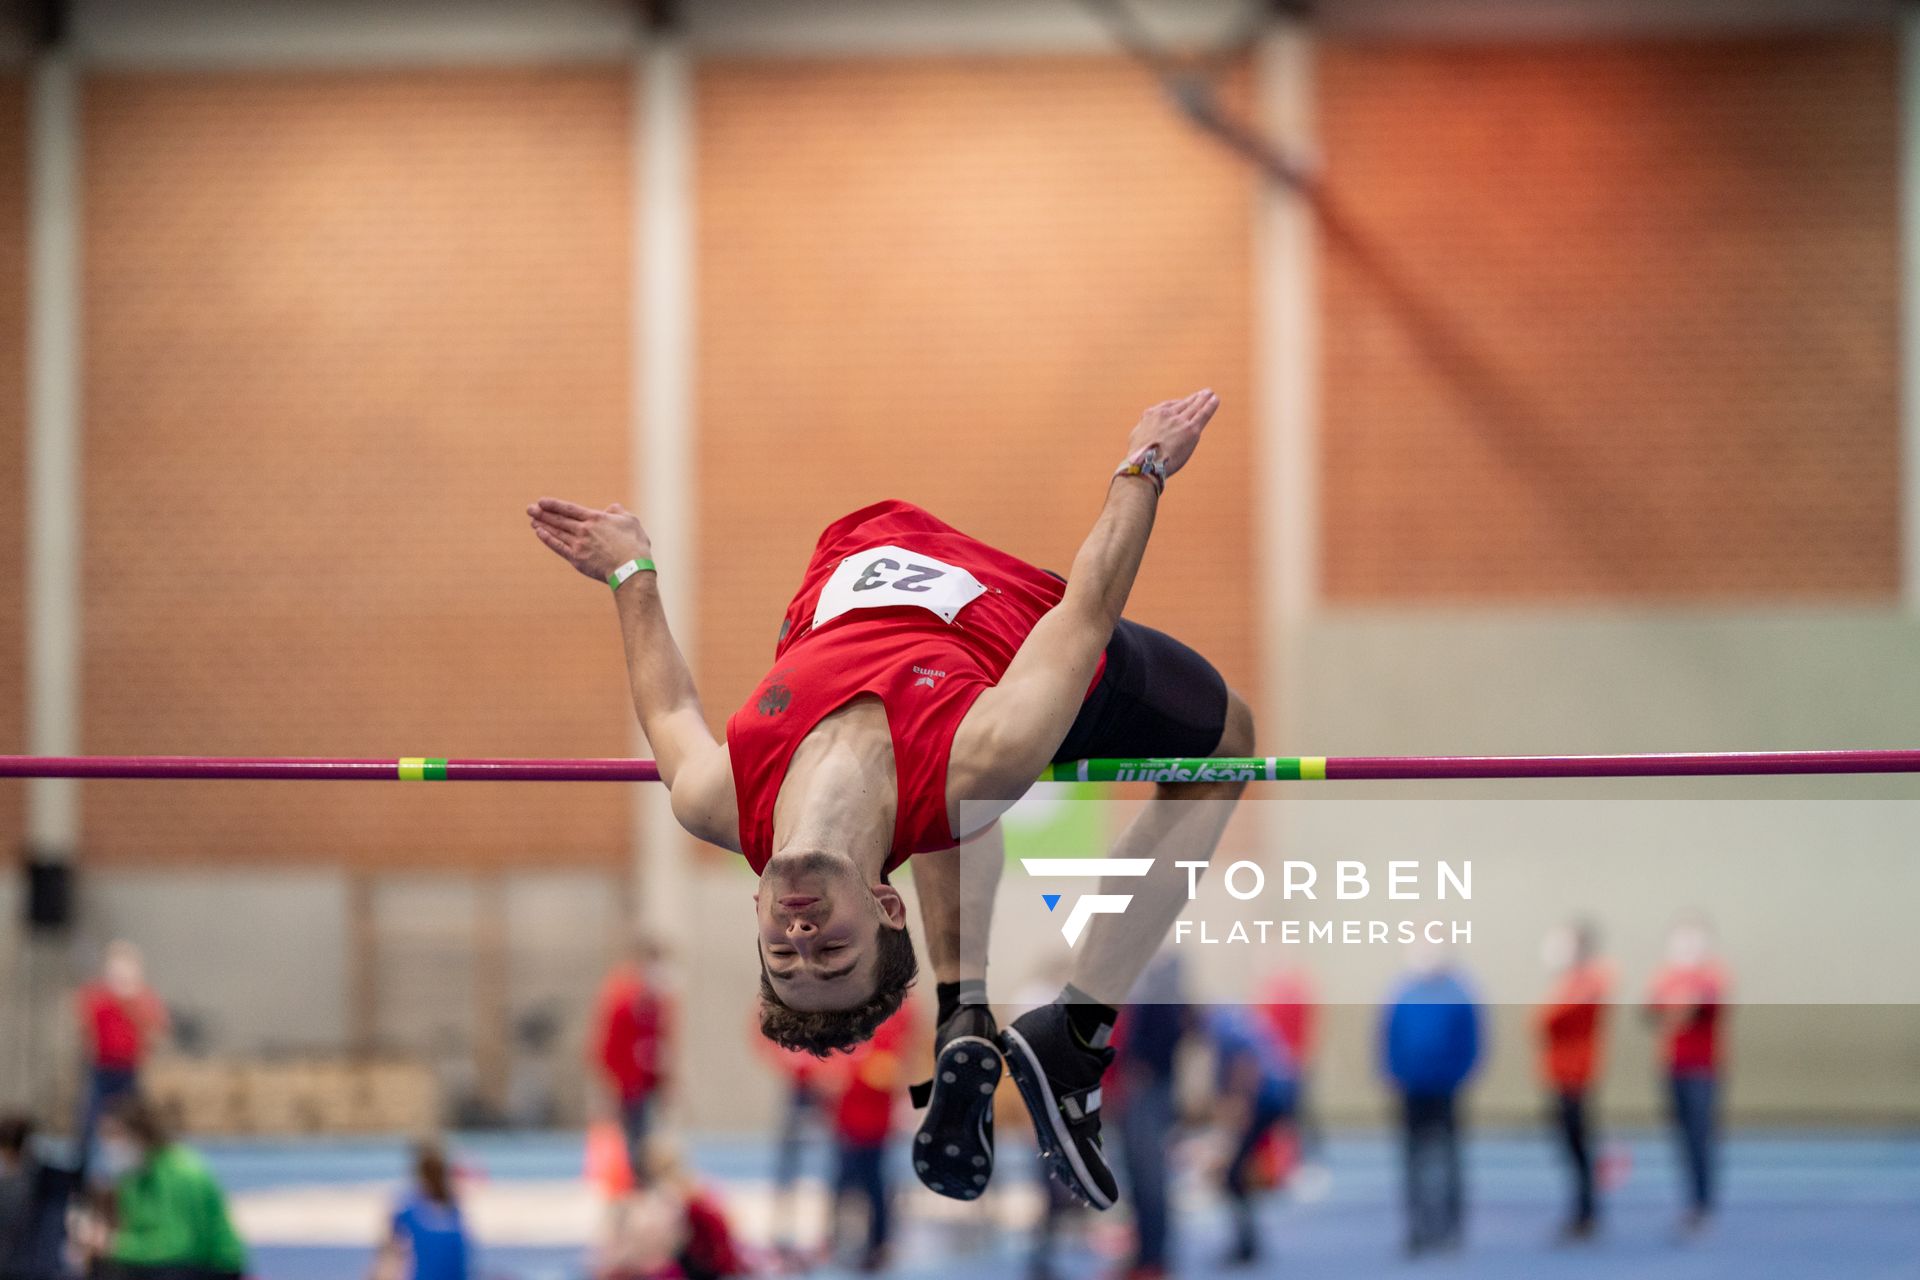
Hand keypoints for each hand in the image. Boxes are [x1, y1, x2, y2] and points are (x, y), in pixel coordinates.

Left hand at [528, 498, 651, 582]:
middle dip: (543, 513)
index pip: (570, 509)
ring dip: (543, 525)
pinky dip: (548, 539)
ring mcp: (579, 544)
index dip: (554, 504)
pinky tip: (540, 533)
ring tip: (532, 520)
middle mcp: (584, 529)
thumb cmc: (634, 545)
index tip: (542, 501)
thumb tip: (611, 508)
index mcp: (596, 518)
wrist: (631, 568)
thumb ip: (619, 512)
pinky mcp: (577, 559)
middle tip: (529, 508)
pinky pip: (558, 546)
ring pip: (557, 532)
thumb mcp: (631, 521)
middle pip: (559, 519)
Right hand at [1122, 388, 1219, 479]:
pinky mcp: (1190, 430)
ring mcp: (1179, 421)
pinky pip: (1203, 414)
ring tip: (1210, 394)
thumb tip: (1148, 430)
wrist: (1145, 465)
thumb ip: (1144, 429)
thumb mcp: (1136, 436)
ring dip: (1203, 399)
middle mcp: (1166, 414)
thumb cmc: (1138, 457)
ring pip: (1194, 407)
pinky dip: (1210, 406)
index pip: (1168, 406)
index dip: (1179, 404)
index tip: (1185, 402)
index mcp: (1151, 414)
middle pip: (1183, 404)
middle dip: (1194, 398)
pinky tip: (1215, 400)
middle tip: (1203, 393)